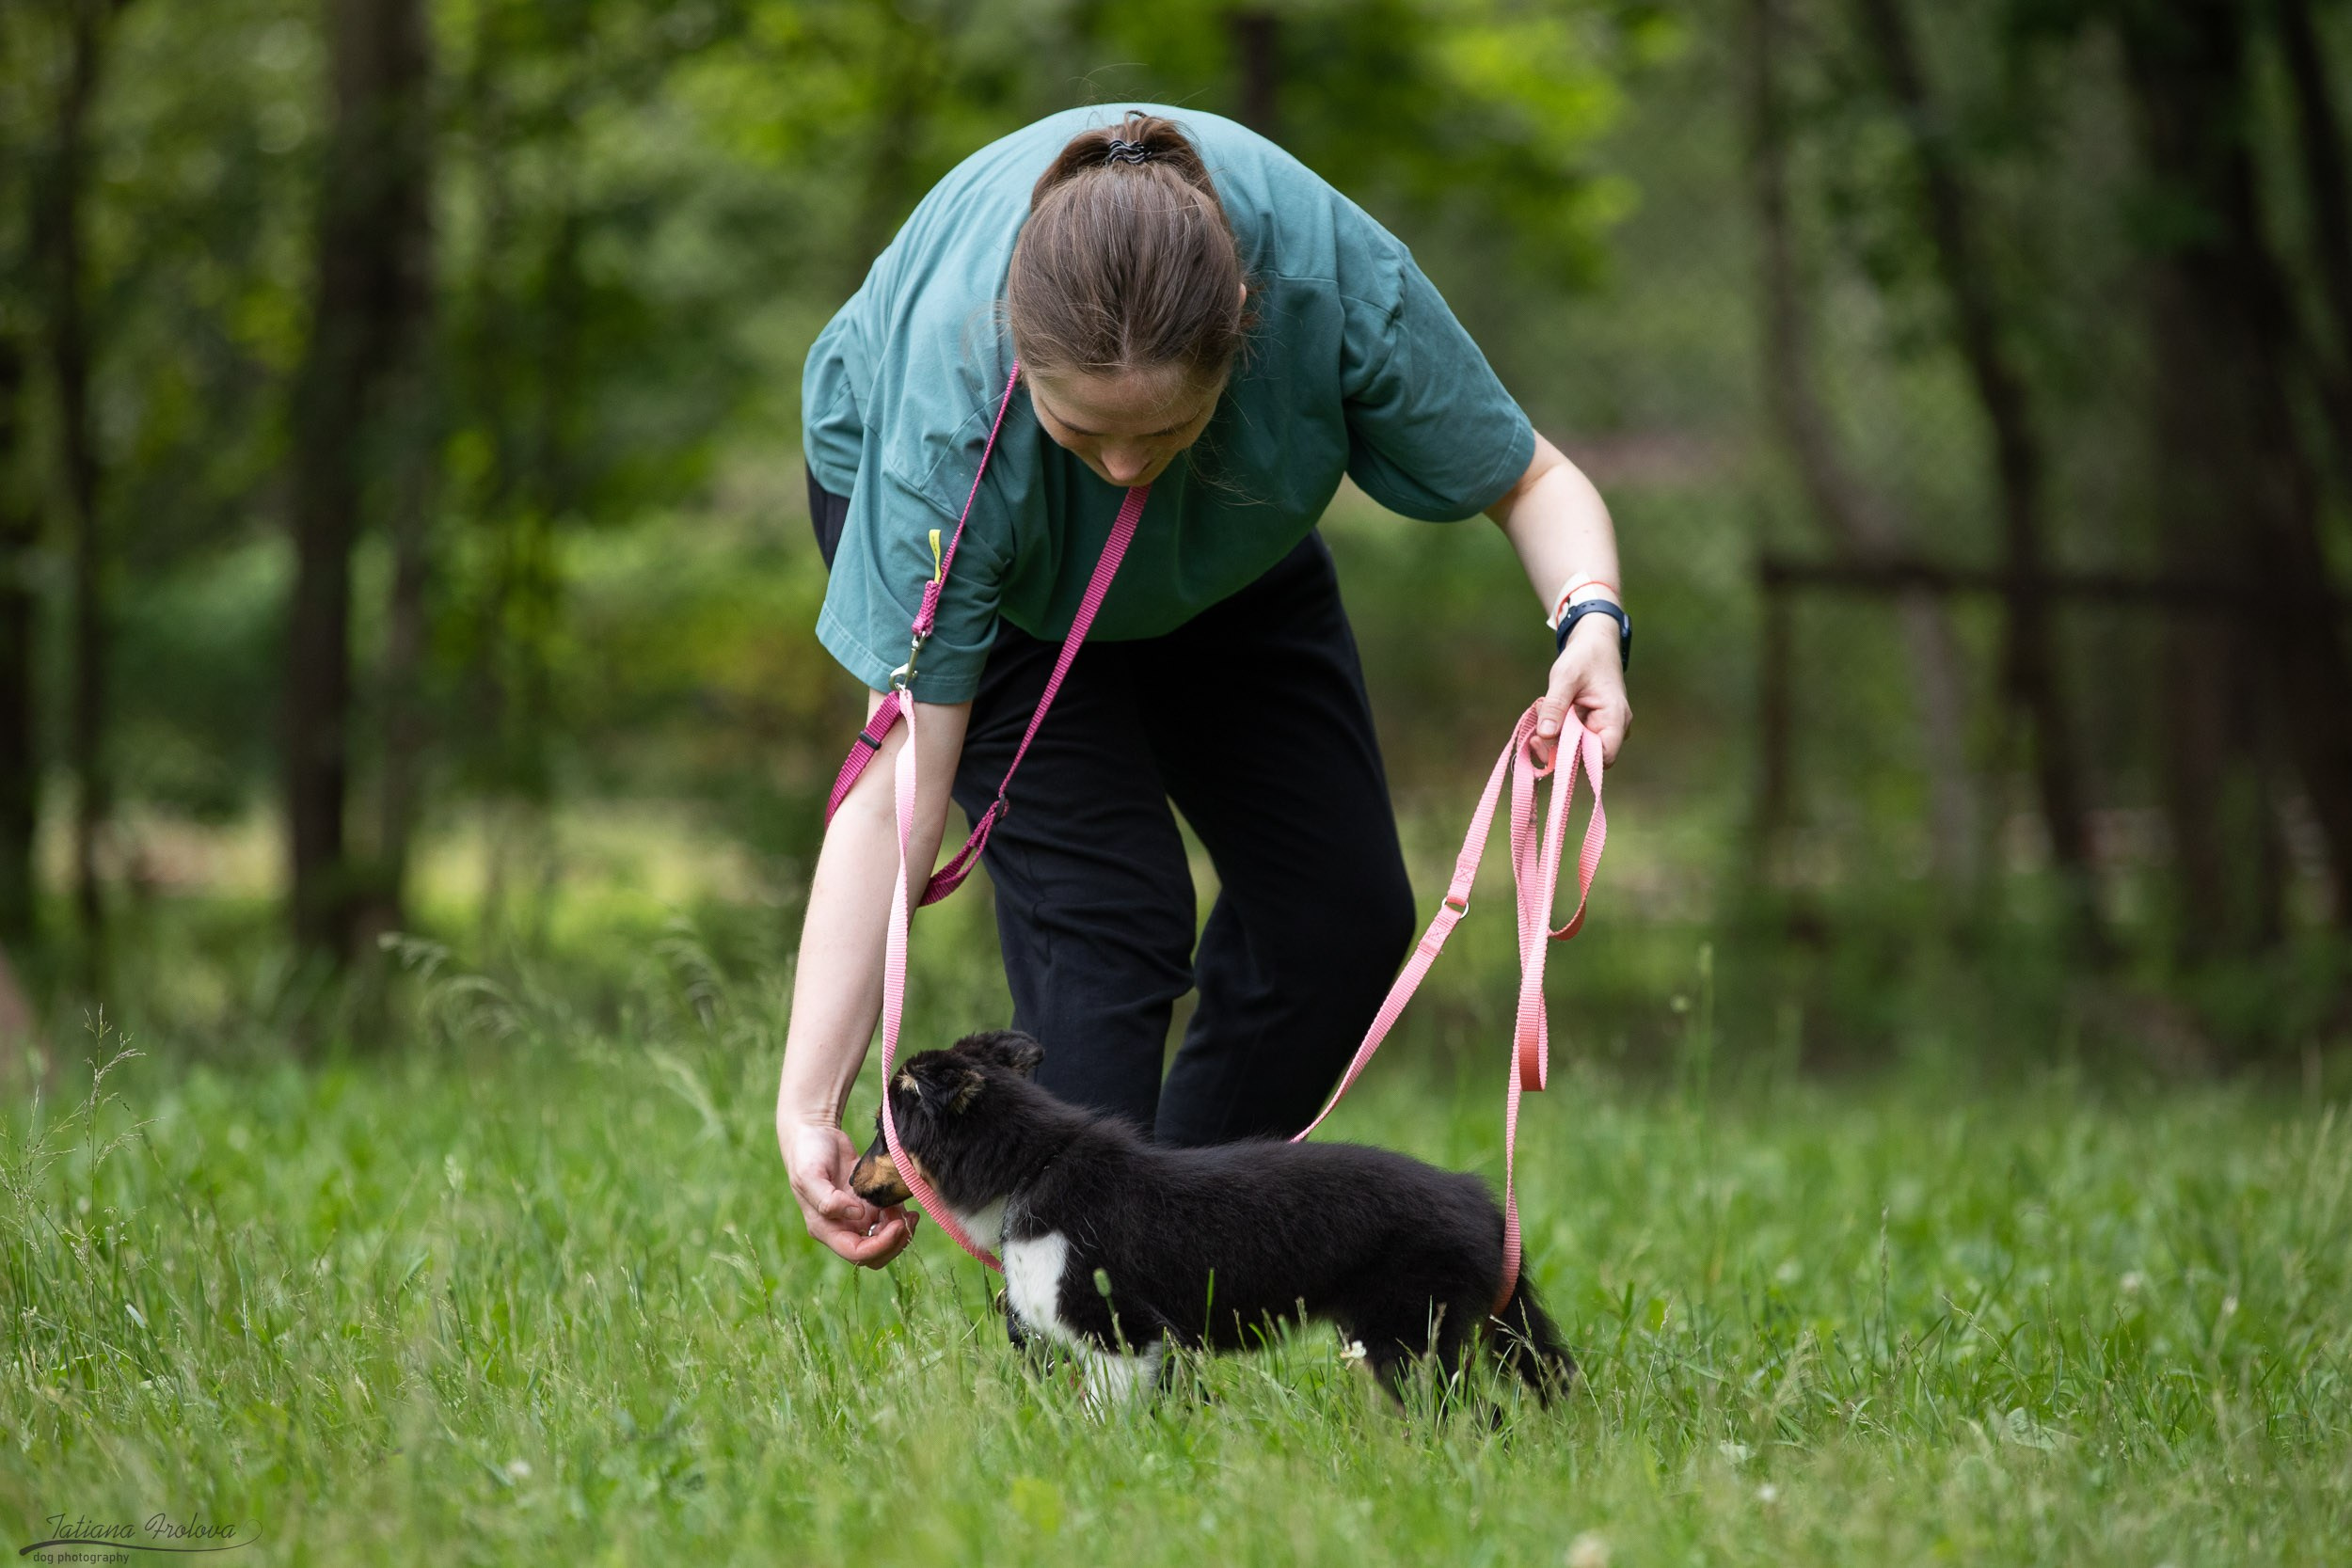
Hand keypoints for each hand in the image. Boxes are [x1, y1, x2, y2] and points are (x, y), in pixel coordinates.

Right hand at [780, 1117, 917, 1266]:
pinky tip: (902, 1203)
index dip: (880, 1245)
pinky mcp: (868, 1205)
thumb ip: (828, 1200)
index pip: (857, 1253)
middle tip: (907, 1219)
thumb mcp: (809, 1175)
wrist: (815, 1133)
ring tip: (906, 1209)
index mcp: (825, 1228)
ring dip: (900, 1231)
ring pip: (884, 1242)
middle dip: (895, 1243)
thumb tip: (857, 1215)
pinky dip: (900, 1217)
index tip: (897, 1224)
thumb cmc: (808, 1153)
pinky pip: (888, 1222)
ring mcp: (855, 1218)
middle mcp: (841, 1228)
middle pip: (874, 1256)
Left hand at [1535, 611, 1630, 768]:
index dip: (1578, 760)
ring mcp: (1600, 728)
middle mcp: (1612, 728)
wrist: (1594, 644)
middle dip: (1556, 746)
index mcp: (1614, 717)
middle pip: (1585, 757)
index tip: (1550, 746)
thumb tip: (1544, 735)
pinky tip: (1544, 711)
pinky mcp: (1588, 726)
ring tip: (1541, 708)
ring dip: (1551, 736)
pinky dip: (1554, 729)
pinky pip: (1569, 738)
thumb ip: (1555, 706)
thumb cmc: (1585, 657)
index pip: (1603, 757)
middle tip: (1534, 731)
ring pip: (1574, 748)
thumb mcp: (1565, 677)